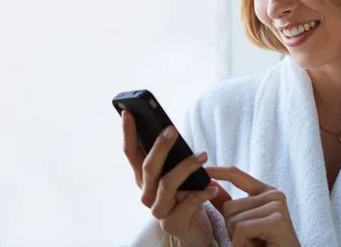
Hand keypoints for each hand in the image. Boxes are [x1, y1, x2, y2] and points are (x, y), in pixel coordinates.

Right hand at [122, 111, 230, 246]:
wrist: (196, 229)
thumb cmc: (187, 194)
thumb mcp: (177, 173)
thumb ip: (172, 157)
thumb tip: (171, 131)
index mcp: (143, 178)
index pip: (130, 153)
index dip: (128, 133)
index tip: (128, 112)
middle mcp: (146, 193)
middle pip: (148, 166)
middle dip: (159, 146)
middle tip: (172, 129)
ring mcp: (157, 210)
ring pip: (167, 184)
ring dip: (186, 166)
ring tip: (203, 155)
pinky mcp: (172, 224)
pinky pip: (188, 203)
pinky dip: (202, 193)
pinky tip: (213, 187)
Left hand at [207, 166, 300, 246]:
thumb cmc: (264, 244)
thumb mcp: (243, 221)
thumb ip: (227, 203)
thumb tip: (209, 183)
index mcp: (265, 191)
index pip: (236, 174)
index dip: (217, 171)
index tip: (202, 170)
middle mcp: (274, 194)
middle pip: (229, 207)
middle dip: (232, 228)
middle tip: (251, 239)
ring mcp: (277, 206)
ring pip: (233, 220)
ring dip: (237, 238)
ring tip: (255, 243)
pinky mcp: (276, 221)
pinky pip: (242, 229)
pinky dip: (240, 244)